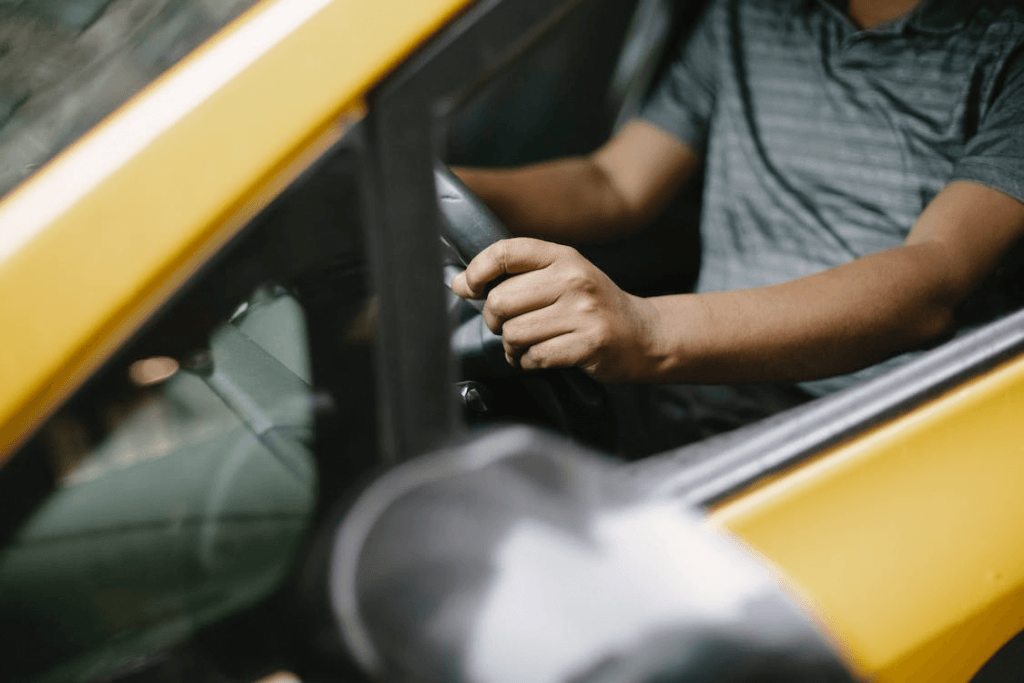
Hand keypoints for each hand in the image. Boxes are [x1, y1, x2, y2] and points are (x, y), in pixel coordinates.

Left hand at [450, 238, 662, 381]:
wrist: (644, 334)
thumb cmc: (593, 307)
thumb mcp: (561, 277)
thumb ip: (514, 276)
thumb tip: (459, 283)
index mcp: (563, 257)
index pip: (506, 251)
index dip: (477, 271)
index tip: (469, 288)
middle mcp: (574, 279)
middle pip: (501, 300)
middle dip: (493, 321)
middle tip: (506, 327)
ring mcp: (583, 313)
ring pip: (514, 333)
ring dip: (511, 347)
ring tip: (525, 346)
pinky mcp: (588, 345)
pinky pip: (535, 357)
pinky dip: (528, 363)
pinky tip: (540, 358)